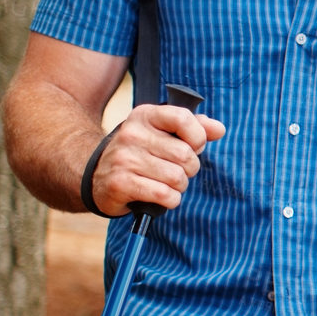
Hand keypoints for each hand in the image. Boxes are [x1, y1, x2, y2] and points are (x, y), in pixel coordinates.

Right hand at [89, 103, 225, 215]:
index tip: (194, 146)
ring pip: (176, 178)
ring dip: (179, 186)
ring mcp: (123, 158)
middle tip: (177, 170)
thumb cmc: (141, 152)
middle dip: (189, 168)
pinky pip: (164, 195)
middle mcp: (131, 134)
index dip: (198, 137)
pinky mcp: (120, 183)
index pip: (183, 118)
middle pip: (185, 155)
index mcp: (145, 115)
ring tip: (167, 183)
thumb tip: (219, 129)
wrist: (97, 175)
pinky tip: (161, 196)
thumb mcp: (163, 132)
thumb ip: (194, 127)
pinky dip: (170, 200)